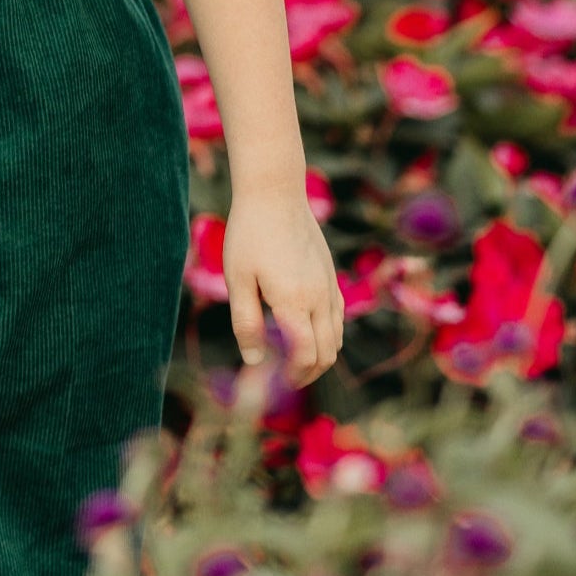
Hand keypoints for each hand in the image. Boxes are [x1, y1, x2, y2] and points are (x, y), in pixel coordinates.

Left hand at [223, 187, 343, 386]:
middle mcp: (319, 297)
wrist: (274, 194)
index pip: (307, 356)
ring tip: (295, 358)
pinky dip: (327, 333)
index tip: (280, 382)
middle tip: (287, 378)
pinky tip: (305, 329)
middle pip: (327, 352)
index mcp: (295, 302)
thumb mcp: (238, 280)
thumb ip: (246, 323)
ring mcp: (329, 285)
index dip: (296, 375)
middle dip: (309, 372)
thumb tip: (254, 361)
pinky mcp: (330, 274)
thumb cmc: (249, 235)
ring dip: (321, 354)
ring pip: (336, 336)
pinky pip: (337, 316)